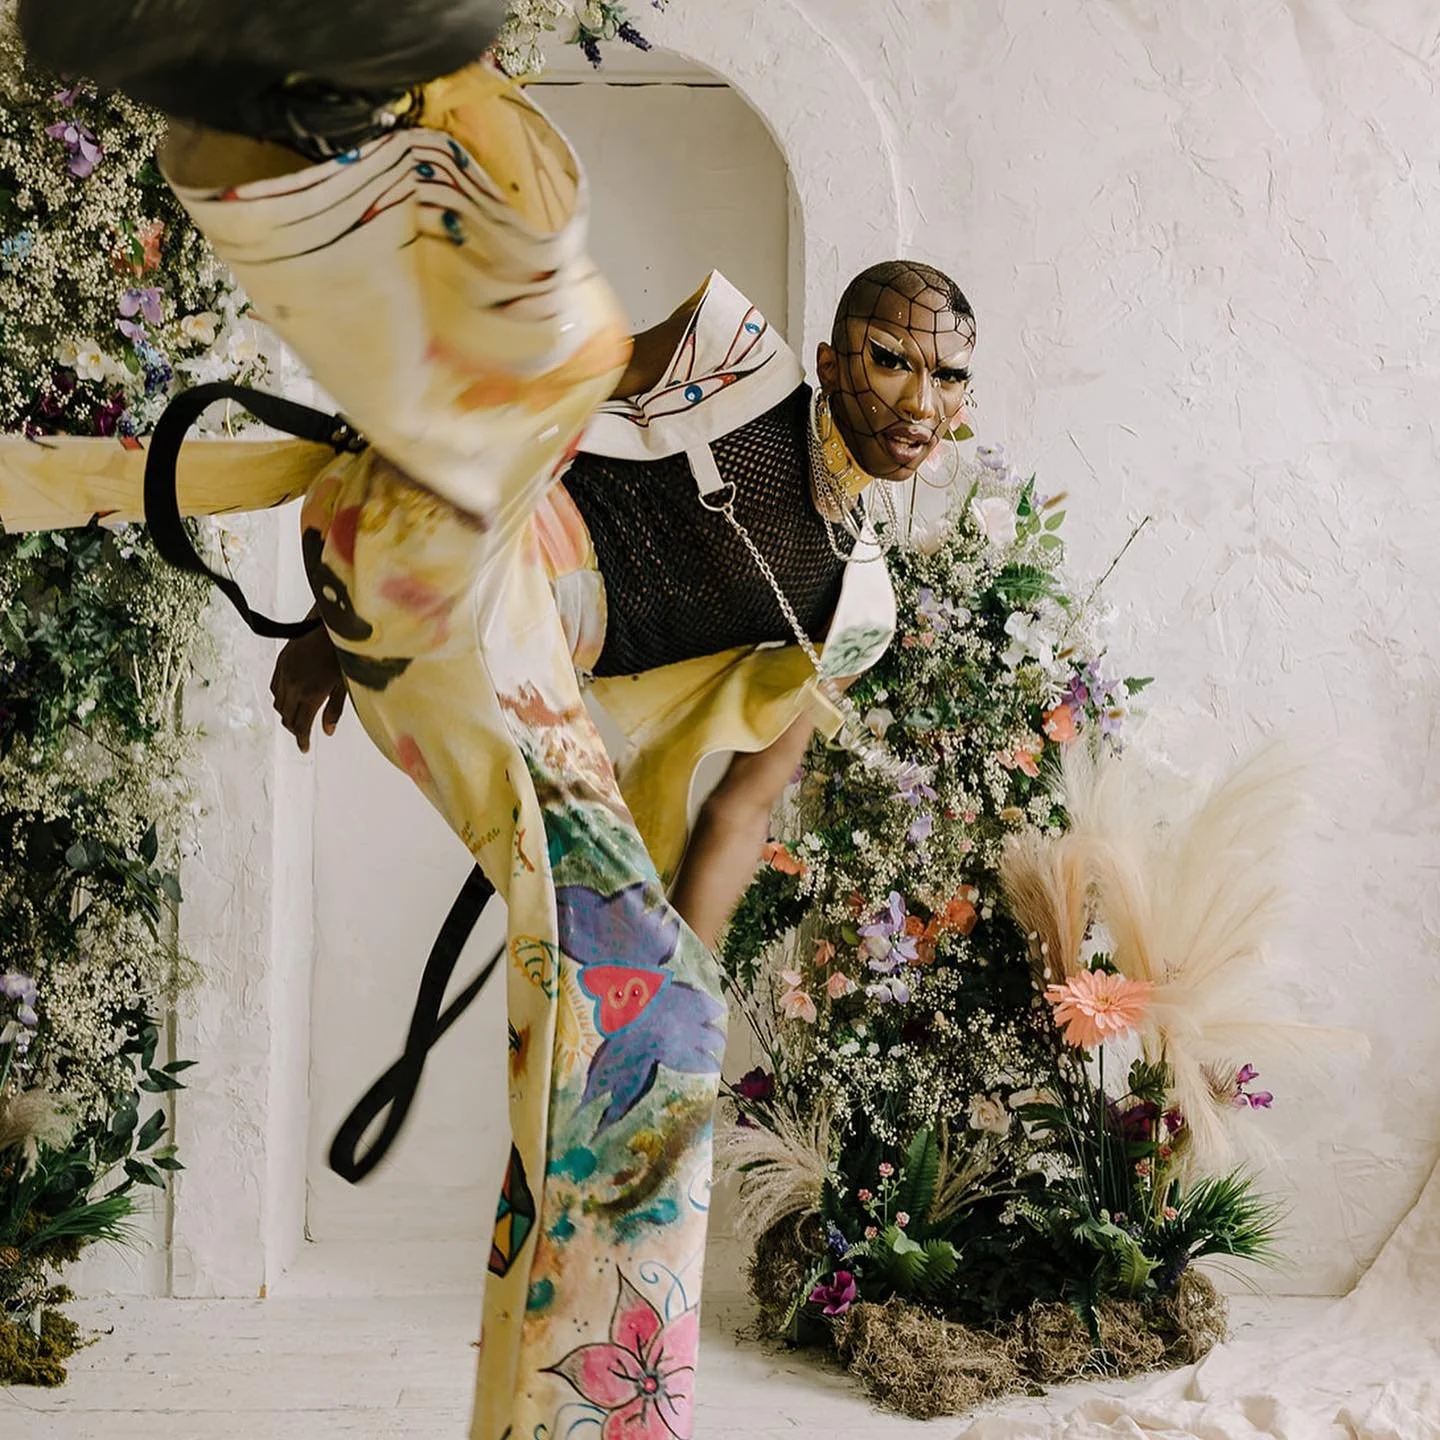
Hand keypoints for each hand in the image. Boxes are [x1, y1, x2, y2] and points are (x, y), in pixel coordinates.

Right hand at [270, 624, 347, 752]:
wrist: (332, 624)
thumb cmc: (344, 654)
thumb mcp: (345, 685)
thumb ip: (334, 709)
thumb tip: (327, 731)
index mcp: (312, 693)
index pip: (301, 725)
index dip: (302, 739)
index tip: (304, 747)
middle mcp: (294, 685)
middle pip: (287, 717)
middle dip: (294, 729)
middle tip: (303, 734)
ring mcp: (285, 672)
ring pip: (278, 703)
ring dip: (286, 713)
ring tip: (297, 717)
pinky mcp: (281, 660)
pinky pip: (274, 686)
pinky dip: (279, 697)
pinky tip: (289, 698)